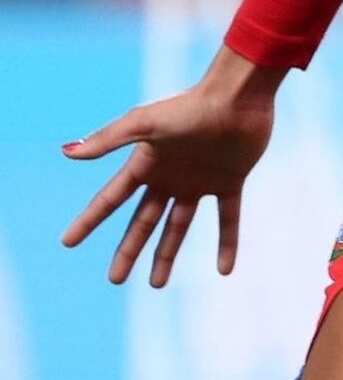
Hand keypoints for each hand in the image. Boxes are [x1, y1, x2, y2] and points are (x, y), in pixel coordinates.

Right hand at [61, 47, 284, 287]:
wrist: (239, 95)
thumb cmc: (192, 105)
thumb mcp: (145, 122)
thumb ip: (109, 138)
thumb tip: (67, 152)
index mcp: (147, 162)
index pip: (110, 198)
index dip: (89, 219)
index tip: (67, 241)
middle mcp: (170, 175)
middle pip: (143, 220)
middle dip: (128, 249)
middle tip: (114, 280)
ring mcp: (200, 179)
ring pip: (179, 225)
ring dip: (167, 254)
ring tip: (156, 285)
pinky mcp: (230, 181)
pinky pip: (227, 218)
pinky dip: (227, 243)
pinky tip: (225, 270)